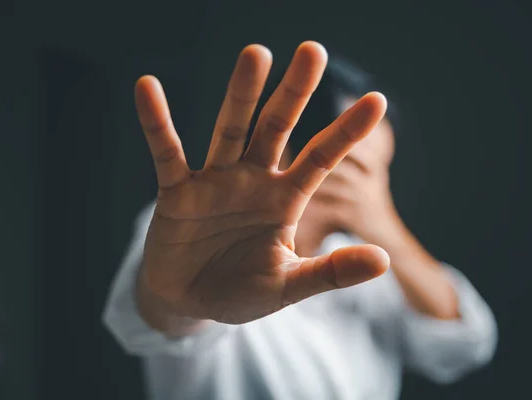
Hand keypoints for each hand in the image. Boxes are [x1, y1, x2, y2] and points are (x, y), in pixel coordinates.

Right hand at [135, 42, 389, 325]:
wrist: (190, 304)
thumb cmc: (242, 292)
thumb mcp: (288, 286)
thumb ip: (330, 272)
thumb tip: (383, 260)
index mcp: (284, 200)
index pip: (321, 159)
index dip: (347, 132)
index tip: (377, 101)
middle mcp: (253, 181)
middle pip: (276, 128)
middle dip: (295, 92)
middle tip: (313, 51)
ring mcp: (215, 182)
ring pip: (230, 129)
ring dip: (242, 93)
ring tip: (257, 53)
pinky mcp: (177, 193)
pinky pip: (167, 153)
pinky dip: (157, 124)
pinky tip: (148, 87)